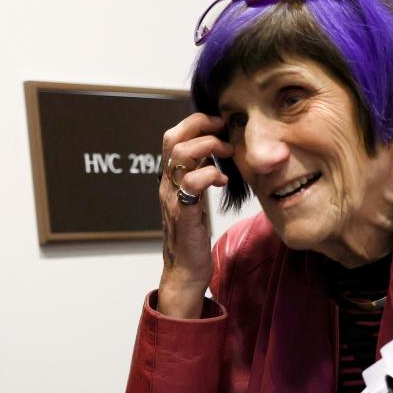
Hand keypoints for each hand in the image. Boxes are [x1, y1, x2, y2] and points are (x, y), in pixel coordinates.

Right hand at [156, 114, 231, 318]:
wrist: (186, 270)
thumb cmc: (193, 235)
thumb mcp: (196, 197)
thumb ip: (198, 173)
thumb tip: (212, 150)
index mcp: (169, 178)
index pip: (172, 135)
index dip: (196, 122)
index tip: (219, 125)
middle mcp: (166, 184)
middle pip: (171, 138)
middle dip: (200, 126)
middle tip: (223, 132)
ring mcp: (172, 198)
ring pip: (179, 154)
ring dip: (208, 147)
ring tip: (226, 154)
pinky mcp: (183, 213)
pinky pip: (191, 183)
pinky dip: (210, 175)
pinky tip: (222, 181)